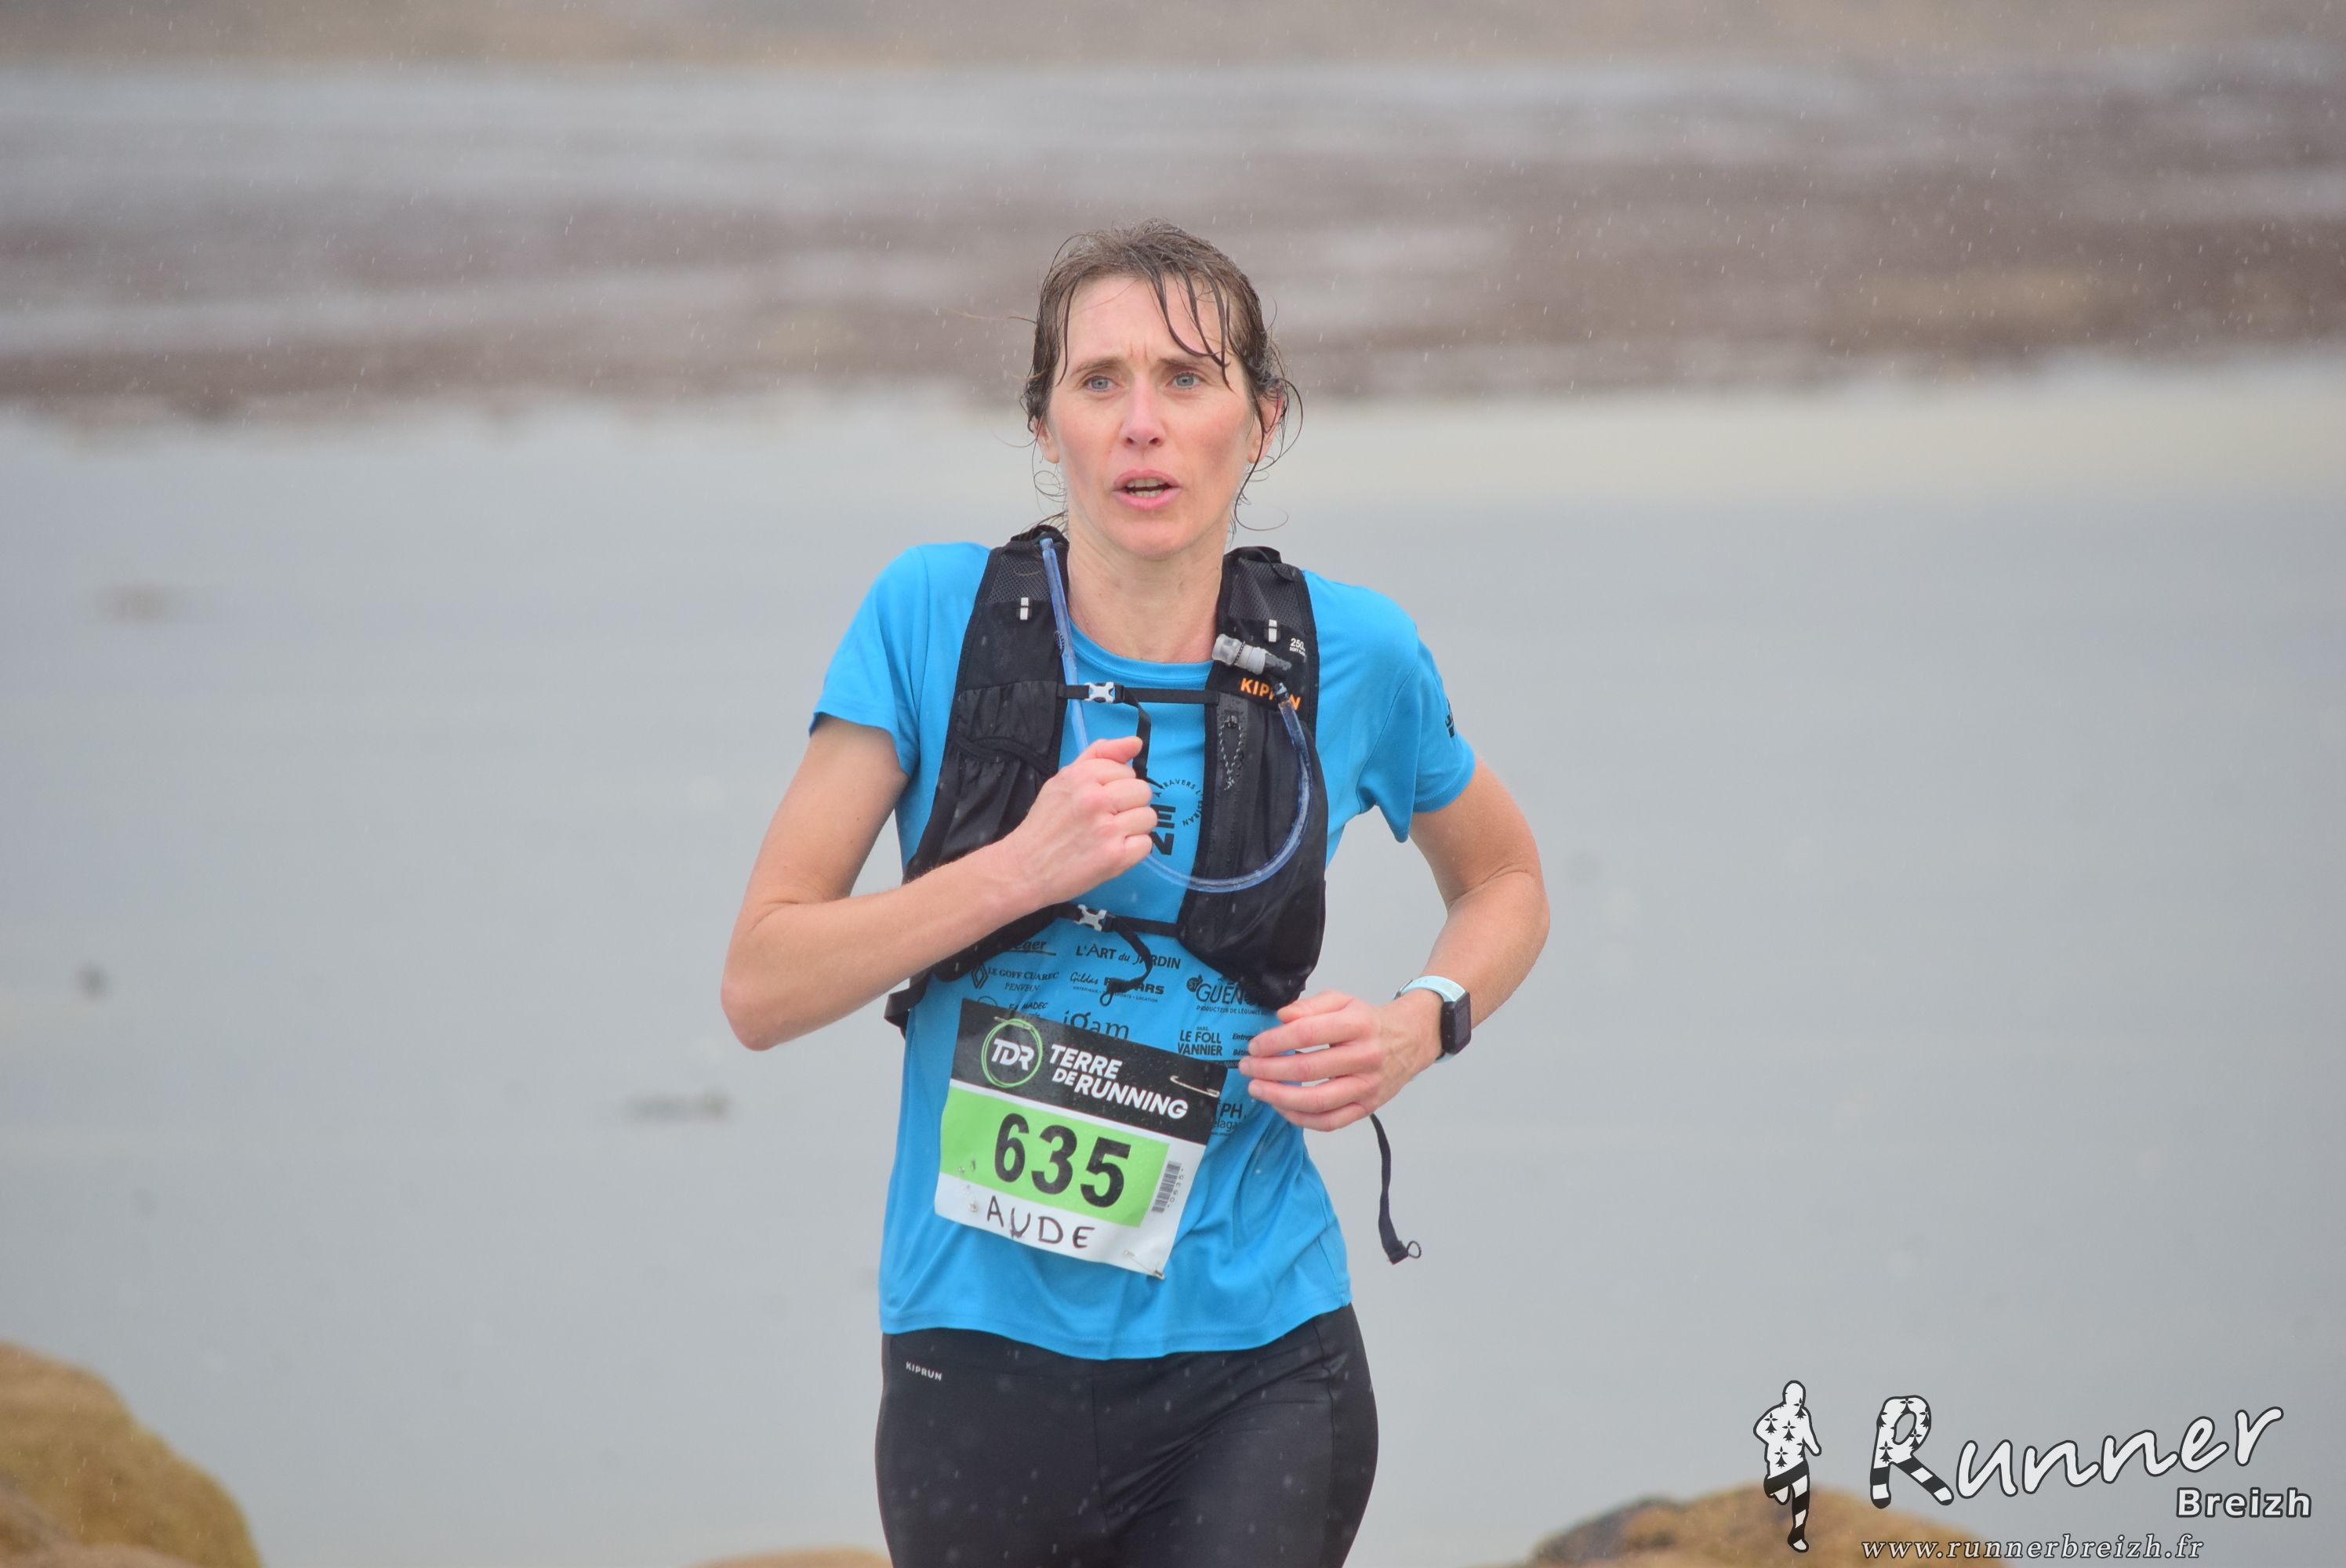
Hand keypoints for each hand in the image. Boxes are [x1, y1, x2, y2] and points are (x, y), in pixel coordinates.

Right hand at [993, 733, 1155, 908]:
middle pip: (1143, 792)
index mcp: (1082, 776)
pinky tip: (1111, 851)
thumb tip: (1135, 742)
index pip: (1127, 771)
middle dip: (1128, 805)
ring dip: (1133, 828)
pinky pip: (1146, 844)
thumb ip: (1100, 755)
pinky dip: (1132, 850)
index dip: (1116, 787)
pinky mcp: (1116, 856)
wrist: (1026, 868)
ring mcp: (1108, 829)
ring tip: (1109, 836)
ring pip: (1148, 817)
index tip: (1098, 801)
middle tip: (1105, 819)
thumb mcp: (1064, 779)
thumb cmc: (1046, 824)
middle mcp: (1096, 799)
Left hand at [1236, 988, 1443, 1130]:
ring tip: (1257, 1089)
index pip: (1308, 1033)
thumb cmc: (1368, 1022)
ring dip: (1280, 1097)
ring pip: (1317, 1101)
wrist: (1410, 1040)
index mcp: (1357, 1025)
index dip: (1275, 1041)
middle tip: (1247, 1067)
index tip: (1254, 1045)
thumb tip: (1281, 1017)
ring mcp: (1367, 1087)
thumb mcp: (1342, 1001)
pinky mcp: (1367, 1108)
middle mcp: (1365, 1057)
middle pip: (1308, 1069)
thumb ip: (1310, 1006)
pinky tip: (1281, 1107)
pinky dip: (1301, 1119)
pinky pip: (1330, 1122)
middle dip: (1269, 1070)